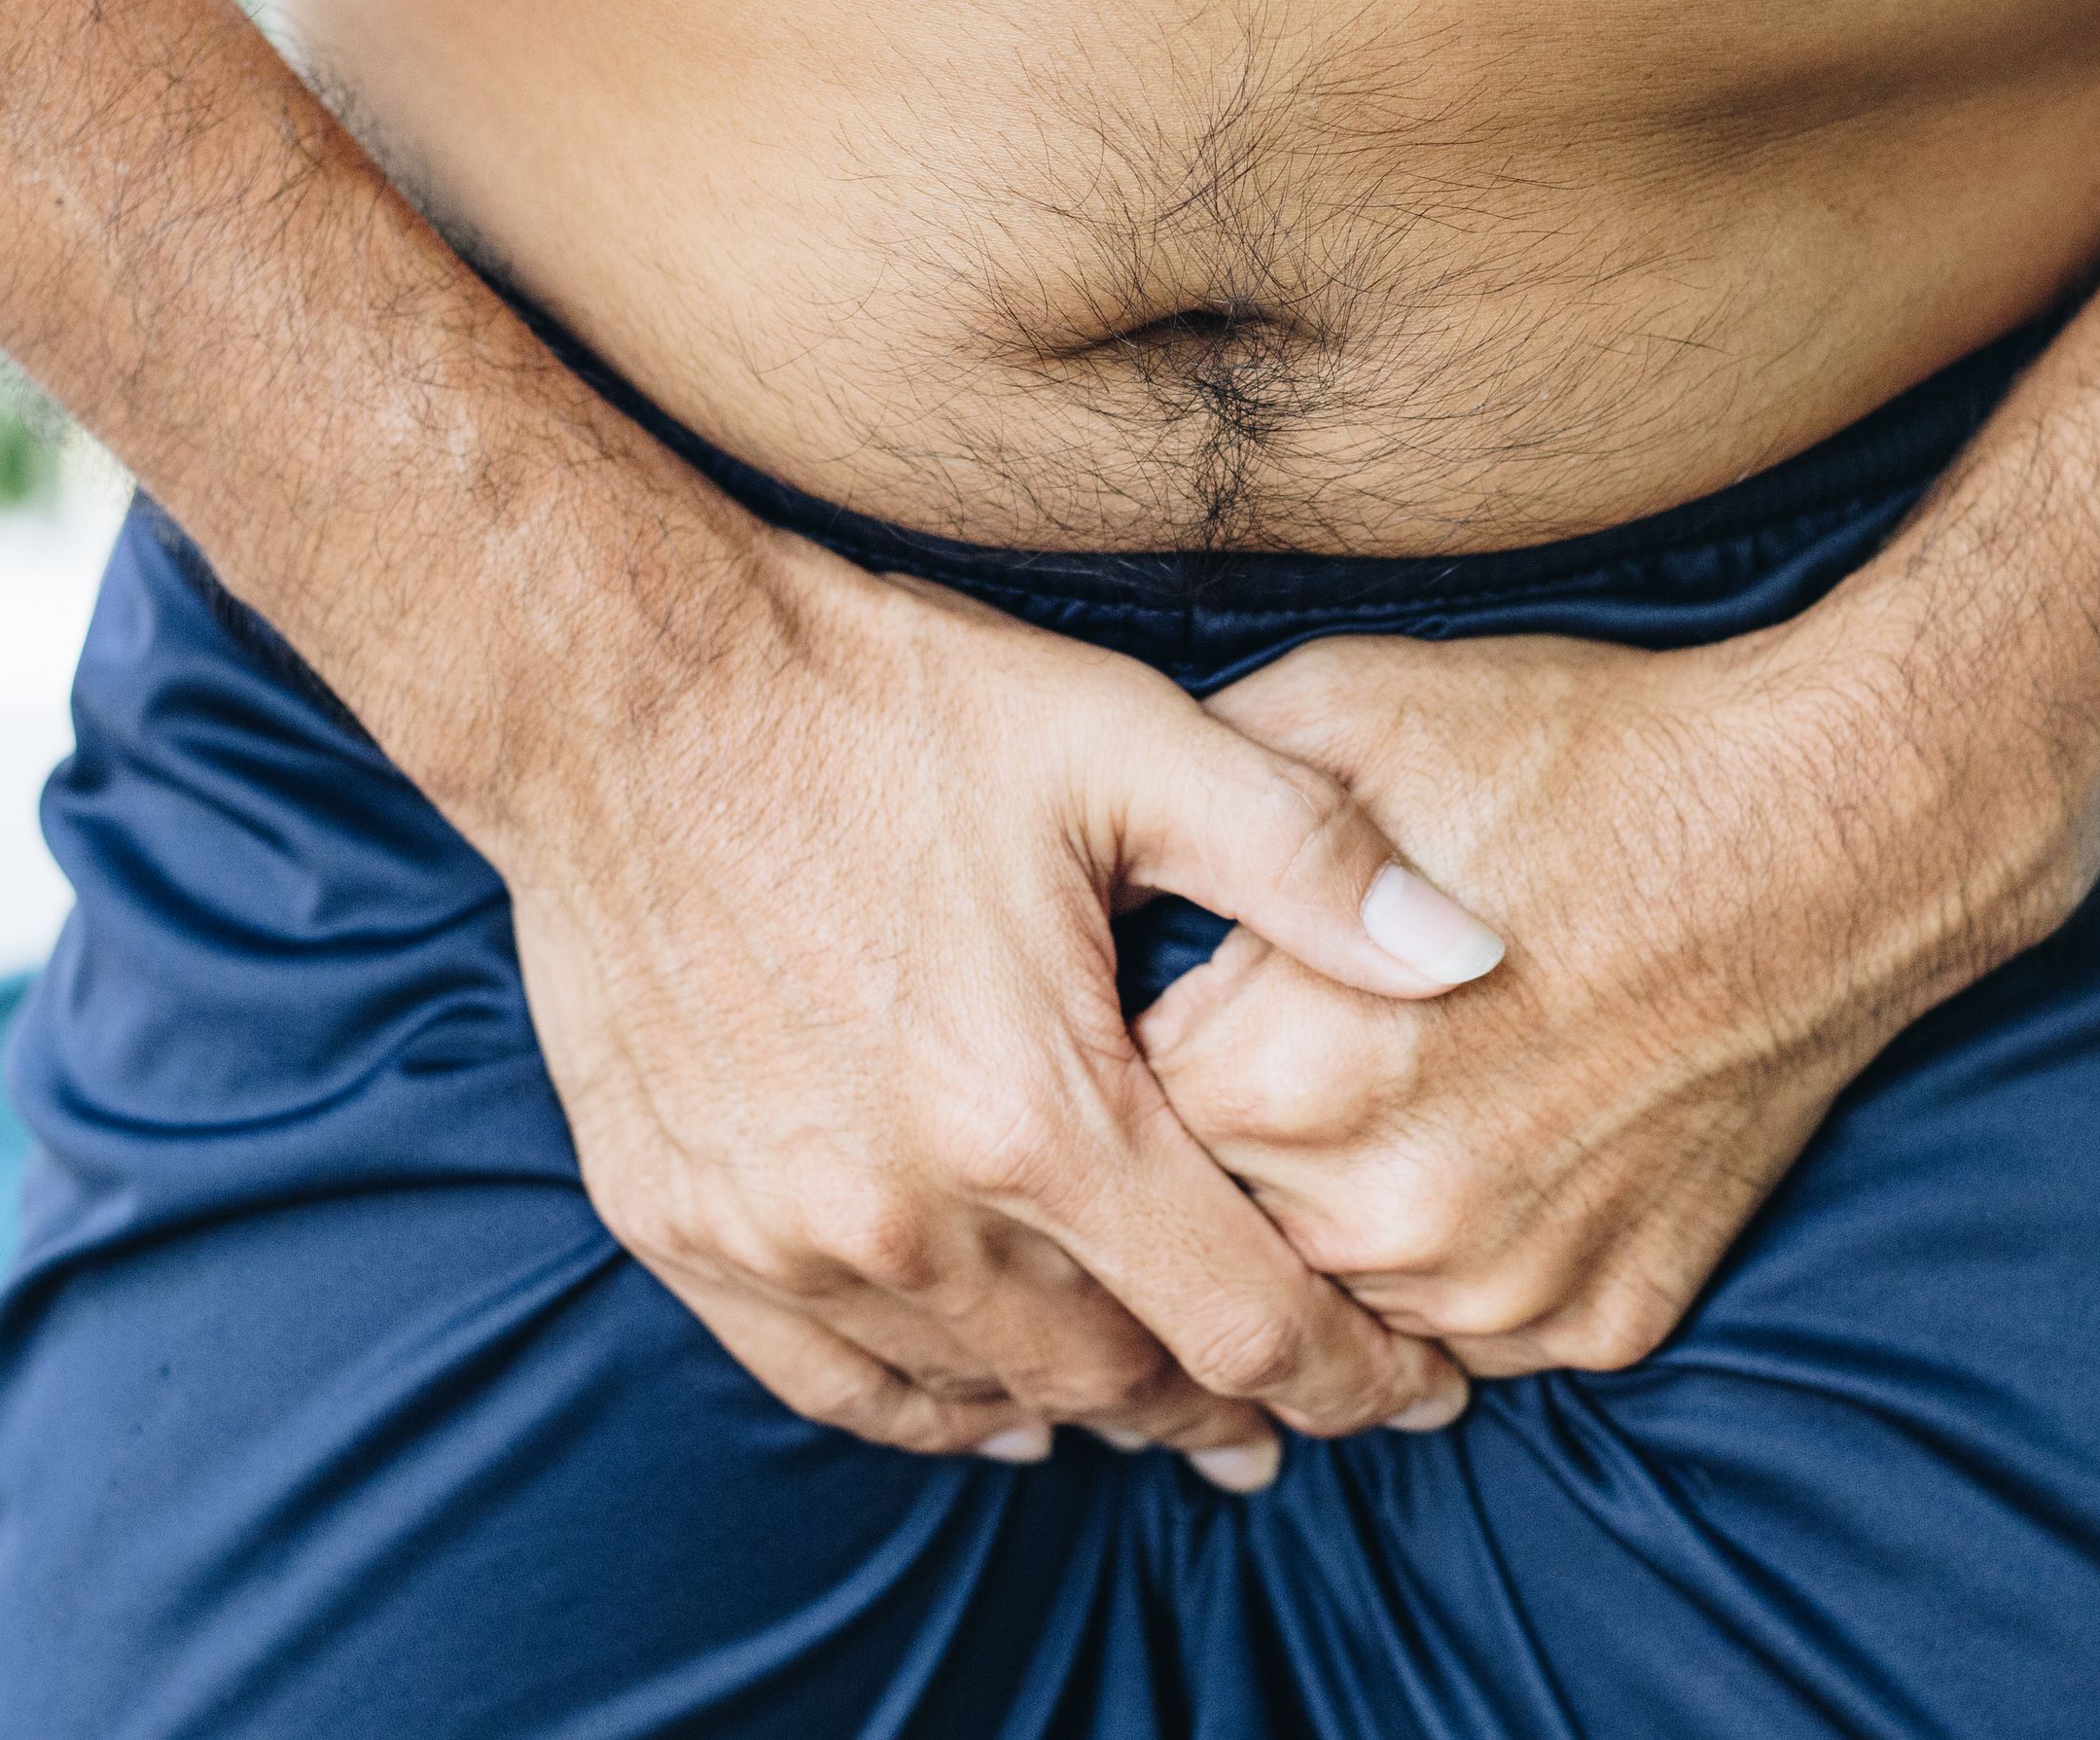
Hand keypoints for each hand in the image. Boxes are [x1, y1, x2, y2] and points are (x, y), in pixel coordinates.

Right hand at [496, 534, 1499, 1483]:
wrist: (623, 690)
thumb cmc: (885, 707)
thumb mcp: (1127, 746)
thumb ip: (1314, 865)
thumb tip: (1476, 954)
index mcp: (1040, 1114)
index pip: (1246, 1323)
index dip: (1356, 1379)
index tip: (1422, 1391)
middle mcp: (910, 1213)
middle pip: (1125, 1383)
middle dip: (1240, 1406)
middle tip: (1317, 1404)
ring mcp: (783, 1235)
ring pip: (987, 1396)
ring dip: (1100, 1410)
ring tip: (1181, 1408)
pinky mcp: (683, 1225)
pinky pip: (835, 1383)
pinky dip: (936, 1408)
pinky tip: (997, 1400)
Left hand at [1140, 622, 2083, 1376]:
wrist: (1822, 829)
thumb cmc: (1574, 754)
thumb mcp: (1336, 709)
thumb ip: (1181, 804)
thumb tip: (1079, 868)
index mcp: (1277, 1076)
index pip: (1119, 1112)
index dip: (1142, 1041)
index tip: (1187, 992)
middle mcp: (1375, 1213)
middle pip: (1220, 1216)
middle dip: (1232, 1139)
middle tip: (1293, 1042)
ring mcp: (1496, 1285)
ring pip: (1344, 1288)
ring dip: (1343, 1213)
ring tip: (1399, 1090)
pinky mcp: (1600, 1318)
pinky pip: (1475, 1328)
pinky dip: (1468, 1257)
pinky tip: (1498, 1142)